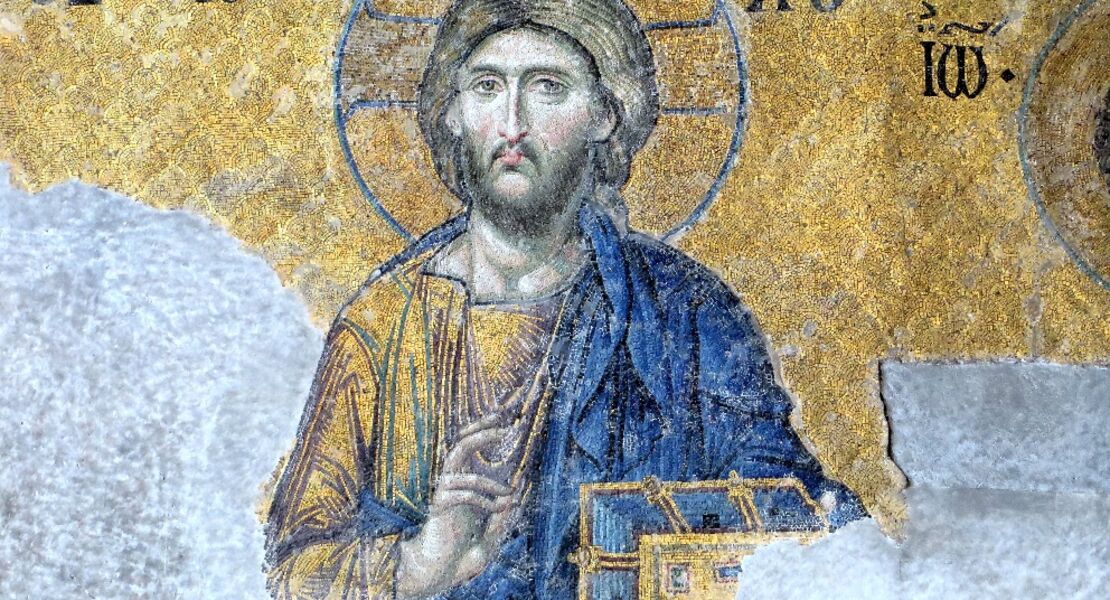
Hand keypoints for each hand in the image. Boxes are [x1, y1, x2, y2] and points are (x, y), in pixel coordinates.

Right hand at [395, 414, 521, 597]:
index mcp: (465, 480)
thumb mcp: (493, 527)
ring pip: (467, 472)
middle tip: (504, 428)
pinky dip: (484, 499)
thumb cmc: (466, 549)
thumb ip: (504, 510)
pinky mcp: (439, 505)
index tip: (506, 421)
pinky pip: (462, 493)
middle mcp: (452, 480)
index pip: (470, 445)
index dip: (484, 430)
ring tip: (510, 495)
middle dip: (482, 432)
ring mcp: (444, 491)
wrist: (443, 570)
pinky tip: (497, 510)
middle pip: (461, 444)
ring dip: (493, 483)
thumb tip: (518, 488)